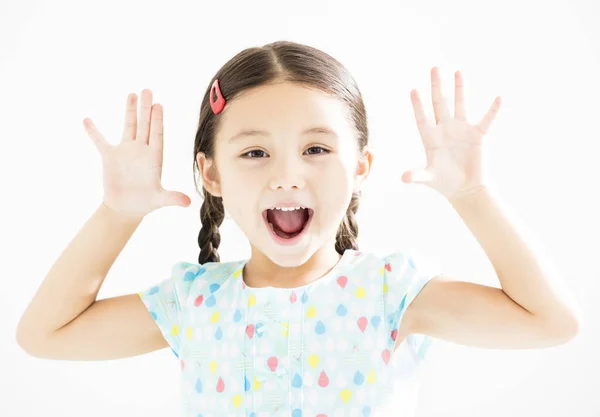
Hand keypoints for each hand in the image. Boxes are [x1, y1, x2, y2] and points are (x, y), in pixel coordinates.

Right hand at [83, 89, 190, 218]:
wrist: (126, 209)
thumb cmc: (144, 203)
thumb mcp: (159, 199)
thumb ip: (173, 198)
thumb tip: (188, 202)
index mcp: (154, 157)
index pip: (156, 135)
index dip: (157, 120)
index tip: (158, 105)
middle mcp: (141, 151)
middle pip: (144, 125)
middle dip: (145, 108)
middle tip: (147, 90)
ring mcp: (125, 152)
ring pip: (129, 126)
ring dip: (129, 111)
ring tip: (131, 94)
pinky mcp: (110, 157)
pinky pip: (100, 141)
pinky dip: (94, 131)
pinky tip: (87, 120)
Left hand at [402, 67, 501, 201]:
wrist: (465, 189)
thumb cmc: (444, 183)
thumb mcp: (429, 178)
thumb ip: (416, 175)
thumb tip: (403, 178)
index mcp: (431, 138)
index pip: (422, 118)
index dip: (418, 106)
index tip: (413, 90)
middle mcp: (445, 130)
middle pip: (439, 104)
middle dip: (437, 86)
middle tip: (435, 68)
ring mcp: (461, 130)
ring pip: (460, 105)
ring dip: (460, 89)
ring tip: (459, 72)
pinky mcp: (477, 136)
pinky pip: (486, 120)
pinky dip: (492, 110)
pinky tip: (499, 98)